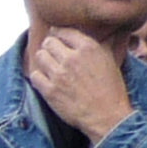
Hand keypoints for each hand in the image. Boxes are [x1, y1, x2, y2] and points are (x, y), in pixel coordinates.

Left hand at [27, 27, 134, 141]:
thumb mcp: (110, 60)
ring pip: (40, 56)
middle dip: (49, 46)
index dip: (59, 34)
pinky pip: (35, 76)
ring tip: (48, 65)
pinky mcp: (50, 91)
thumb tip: (103, 34)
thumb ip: (101, 45)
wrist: (107, 116)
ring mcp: (59, 74)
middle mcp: (71, 58)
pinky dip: (38, 76)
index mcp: (88, 47)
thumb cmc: (111, 89)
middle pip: (49, 42)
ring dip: (43, 60)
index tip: (57, 37)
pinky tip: (44, 80)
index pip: (64, 31)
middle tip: (52, 52)